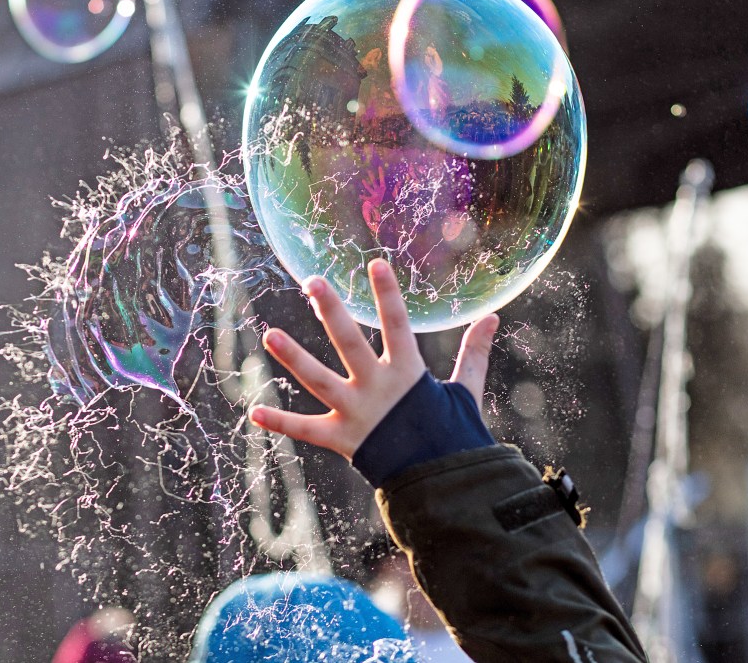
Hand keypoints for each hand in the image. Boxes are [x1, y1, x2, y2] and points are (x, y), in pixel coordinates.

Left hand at [248, 259, 498, 459]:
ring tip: (270, 333)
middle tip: (312, 281)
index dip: (387, 293)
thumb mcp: (465, 391)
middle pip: (349, 343)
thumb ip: (473, 353)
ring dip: (293, 357)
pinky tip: (254, 412)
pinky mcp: (342, 439)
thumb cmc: (452, 434)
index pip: (397, 324)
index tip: (375, 263)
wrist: (441, 484)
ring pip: (319, 380)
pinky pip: (306, 430)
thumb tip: (492, 317)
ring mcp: (357, 413)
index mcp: (407, 373)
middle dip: (331, 311)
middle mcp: (378, 389)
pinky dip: (281, 423)